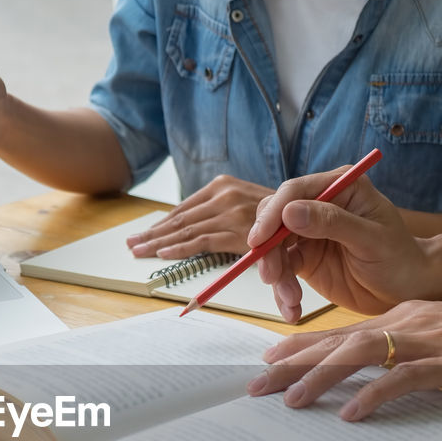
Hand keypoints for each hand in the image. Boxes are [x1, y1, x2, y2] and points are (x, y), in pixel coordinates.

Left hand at [125, 175, 271, 258]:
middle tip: (130, 245)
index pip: (183, 209)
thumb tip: (183, 229)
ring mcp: (231, 213)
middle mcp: (225, 196)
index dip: (159, 224)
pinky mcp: (239, 232)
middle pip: (180, 220)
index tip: (140, 236)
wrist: (311, 213)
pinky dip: (180, 248)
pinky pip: (202, 242)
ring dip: (157, 242)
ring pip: (186, 230)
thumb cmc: (275, 218)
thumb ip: (218, 214)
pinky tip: (162, 253)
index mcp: (222, 186)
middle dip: (152, 234)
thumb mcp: (245, 207)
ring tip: (137, 250)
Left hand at [246, 297, 441, 419]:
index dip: (302, 347)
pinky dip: (374, 395)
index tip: (269, 360)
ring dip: (320, 378)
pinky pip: (404, 378)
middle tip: (255, 384)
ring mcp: (431, 341)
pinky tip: (351, 413)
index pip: (343, 332)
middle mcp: (411, 323)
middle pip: (337, 341)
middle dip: (293, 362)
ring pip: (360, 355)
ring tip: (290, 400)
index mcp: (407, 317)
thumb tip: (377, 380)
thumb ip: (412, 354)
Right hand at [248, 167, 434, 321]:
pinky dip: (282, 292)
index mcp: (339, 187)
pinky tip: (293, 311)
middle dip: (268, 249)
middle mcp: (319, 205)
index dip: (272, 214)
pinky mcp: (304, 259)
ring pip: (273, 248)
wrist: (407, 289)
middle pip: (274, 218)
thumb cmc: (399, 258)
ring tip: (291, 300)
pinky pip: (281, 272)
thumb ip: (332, 222)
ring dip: (276, 275)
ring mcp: (308, 233)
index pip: (294, 192)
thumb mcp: (371, 239)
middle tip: (271, 277)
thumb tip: (290, 213)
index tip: (259, 240)